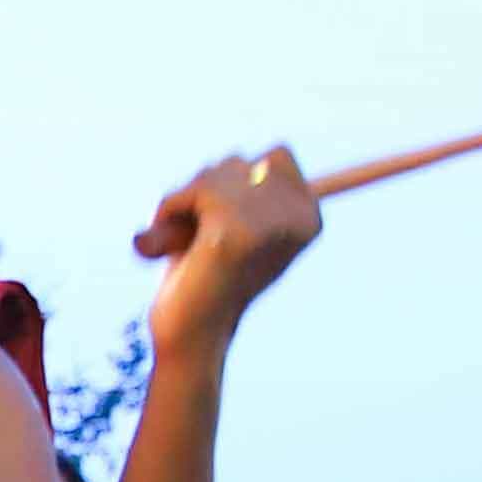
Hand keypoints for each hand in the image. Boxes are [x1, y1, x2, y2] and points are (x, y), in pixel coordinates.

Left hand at [128, 148, 324, 356]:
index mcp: (311, 218)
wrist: (193, 332)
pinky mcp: (232, 227)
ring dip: (188, 201)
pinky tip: (173, 244)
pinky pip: (189, 192)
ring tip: (192, 243)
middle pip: (241, 160)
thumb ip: (263, 193)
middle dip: (208, 188)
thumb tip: (279, 150)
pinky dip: (170, 211)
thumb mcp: (247, 228)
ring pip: (213, 172)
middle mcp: (298, 218)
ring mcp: (267, 221)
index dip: (238, 180)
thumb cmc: (212, 276)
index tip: (228, 223)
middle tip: (203, 233)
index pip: (279, 154)